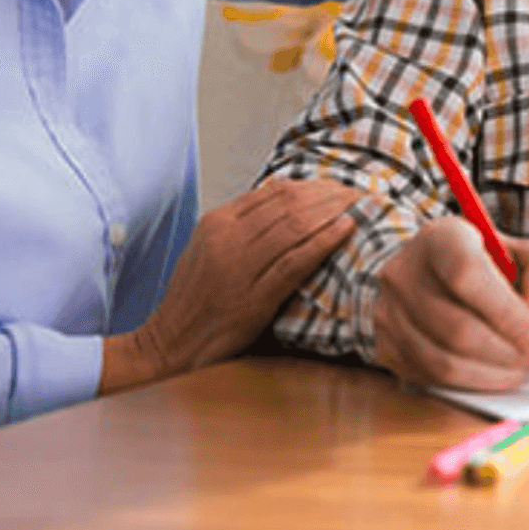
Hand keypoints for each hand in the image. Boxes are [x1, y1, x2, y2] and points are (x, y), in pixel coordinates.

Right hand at [100, 178, 360, 393]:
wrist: (170, 344)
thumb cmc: (195, 301)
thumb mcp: (207, 250)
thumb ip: (241, 228)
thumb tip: (283, 208)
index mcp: (217, 223)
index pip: (273, 191)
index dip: (312, 185)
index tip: (337, 187)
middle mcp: (226, 238)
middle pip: (288, 203)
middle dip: (328, 194)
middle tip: (356, 192)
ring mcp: (238, 267)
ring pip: (294, 226)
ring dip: (333, 212)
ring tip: (359, 207)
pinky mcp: (252, 298)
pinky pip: (295, 262)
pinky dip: (324, 242)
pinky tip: (346, 230)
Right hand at [370, 217, 528, 389]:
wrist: (441, 275)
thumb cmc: (494, 266)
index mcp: (441, 238)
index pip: (466, 275)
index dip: (505, 313)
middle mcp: (404, 272)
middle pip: (457, 329)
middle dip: (507, 353)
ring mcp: (388, 312)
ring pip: (445, 362)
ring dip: (494, 375)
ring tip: (524, 367)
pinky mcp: (386, 346)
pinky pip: (433, 380)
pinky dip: (474, 384)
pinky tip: (497, 372)